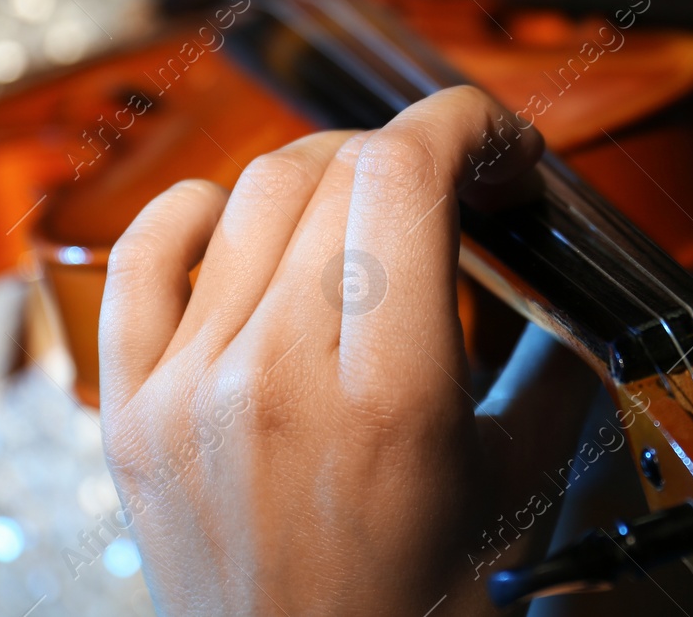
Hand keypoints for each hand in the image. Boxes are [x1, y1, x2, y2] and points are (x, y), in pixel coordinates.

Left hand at [99, 86, 596, 615]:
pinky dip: (197, 209)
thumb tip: (562, 276)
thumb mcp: (515, 483)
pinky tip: (240, 219)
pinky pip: (144, 253)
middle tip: (458, 187)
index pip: (405, 175)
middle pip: (337, 169)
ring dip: (330, 175)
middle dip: (415, 152)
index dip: (464, 124)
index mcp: (388, 400)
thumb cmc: (415, 604)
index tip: (499, 143)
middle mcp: (274, 380)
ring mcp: (188, 390)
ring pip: (251, 193)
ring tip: (368, 214)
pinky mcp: (130, 408)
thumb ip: (553, 366)